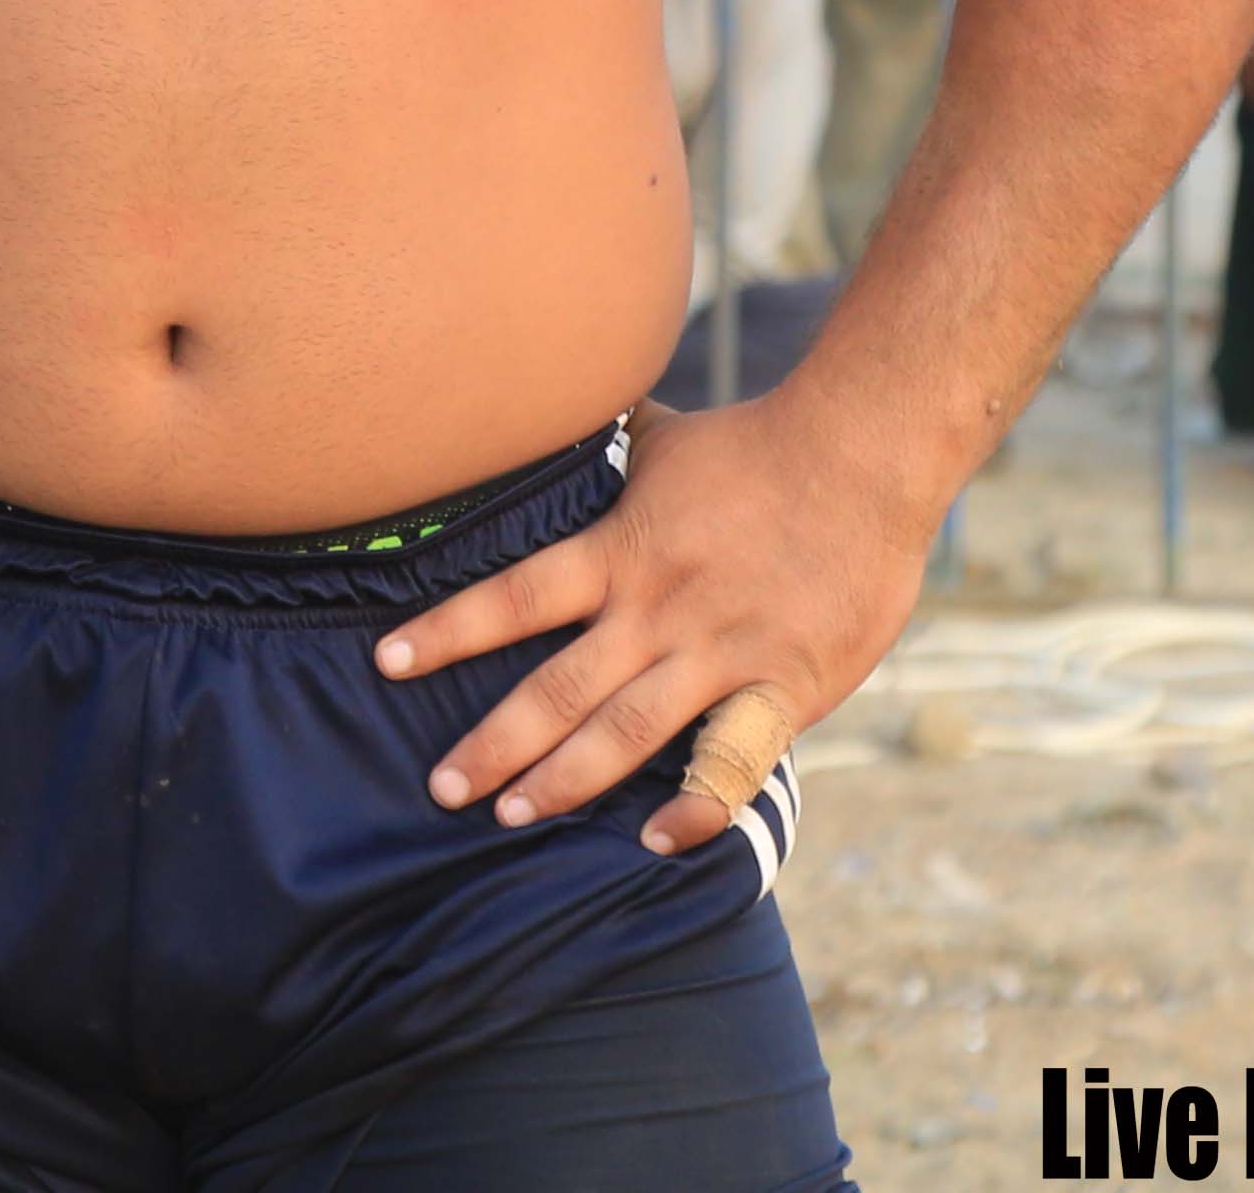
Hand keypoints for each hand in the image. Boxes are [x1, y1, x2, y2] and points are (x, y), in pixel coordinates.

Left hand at [378, 380, 934, 853]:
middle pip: (558, 686)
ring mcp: (722, 653)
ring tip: (510, 819)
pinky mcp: (784, 687)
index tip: (388, 662)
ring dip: (565, 781)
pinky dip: (696, 807)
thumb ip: (604, 448)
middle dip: (493, 743)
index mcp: (624, 551)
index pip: (515, 597)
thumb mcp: (663, 439)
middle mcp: (660, 609)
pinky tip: (657, 844)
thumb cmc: (758, 446)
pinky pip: (734, 760)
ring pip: (629, 732)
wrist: (866, 457)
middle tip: (441, 790)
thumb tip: (545, 409)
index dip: (448, 631)